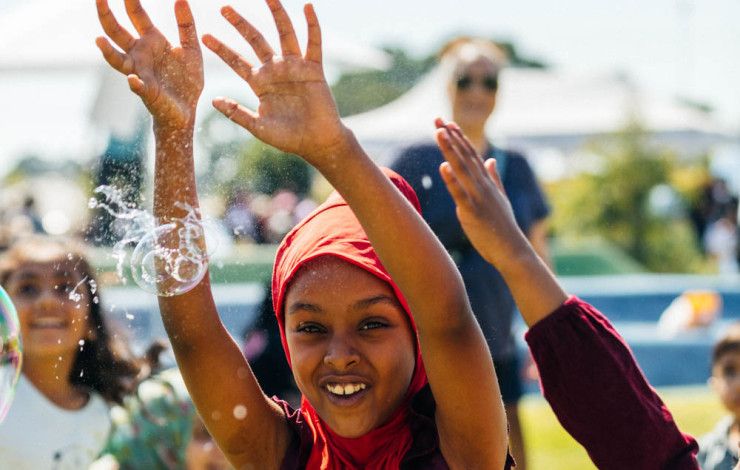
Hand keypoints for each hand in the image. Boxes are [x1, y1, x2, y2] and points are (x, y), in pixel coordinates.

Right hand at [95, 0, 203, 128]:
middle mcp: (139, 54)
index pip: (135, 14)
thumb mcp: (191, 49)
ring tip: (99, 40)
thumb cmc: (186, 79)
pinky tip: (132, 79)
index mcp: (151, 40)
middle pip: (116, 32)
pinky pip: (137, 86)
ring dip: (107, 51)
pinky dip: (134, 83)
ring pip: (117, 60)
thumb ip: (186, 25)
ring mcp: (139, 72)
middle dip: (106, 15)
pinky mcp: (146, 91)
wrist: (187, 109)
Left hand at [203, 1, 348, 165]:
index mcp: (260, 83)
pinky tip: (308, 7)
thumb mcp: (258, 127)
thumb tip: (213, 100)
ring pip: (284, 34)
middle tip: (224, 7)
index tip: (204, 36)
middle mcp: (276, 70)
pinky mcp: (314, 69)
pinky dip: (312, 25)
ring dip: (277, 13)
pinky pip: (313, 43)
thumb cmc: (288, 138)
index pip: (237, 61)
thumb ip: (237, 113)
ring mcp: (295, 67)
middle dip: (240, 24)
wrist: (316, 142)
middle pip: (256, 40)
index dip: (221, 49)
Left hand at [436, 119, 529, 268]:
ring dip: (449, 149)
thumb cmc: (503, 226)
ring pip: (461, 168)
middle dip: (450, 136)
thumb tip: (492, 160)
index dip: (459, 137)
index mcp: (487, 182)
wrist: (512, 249)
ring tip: (439, 132)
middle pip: (464, 155)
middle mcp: (482, 185)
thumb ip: (495, 177)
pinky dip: (451, 179)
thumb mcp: (500, 198)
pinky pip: (460, 193)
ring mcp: (478, 196)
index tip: (448, 123)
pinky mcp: (472, 211)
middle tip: (437, 119)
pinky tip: (442, 166)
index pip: (471, 154)